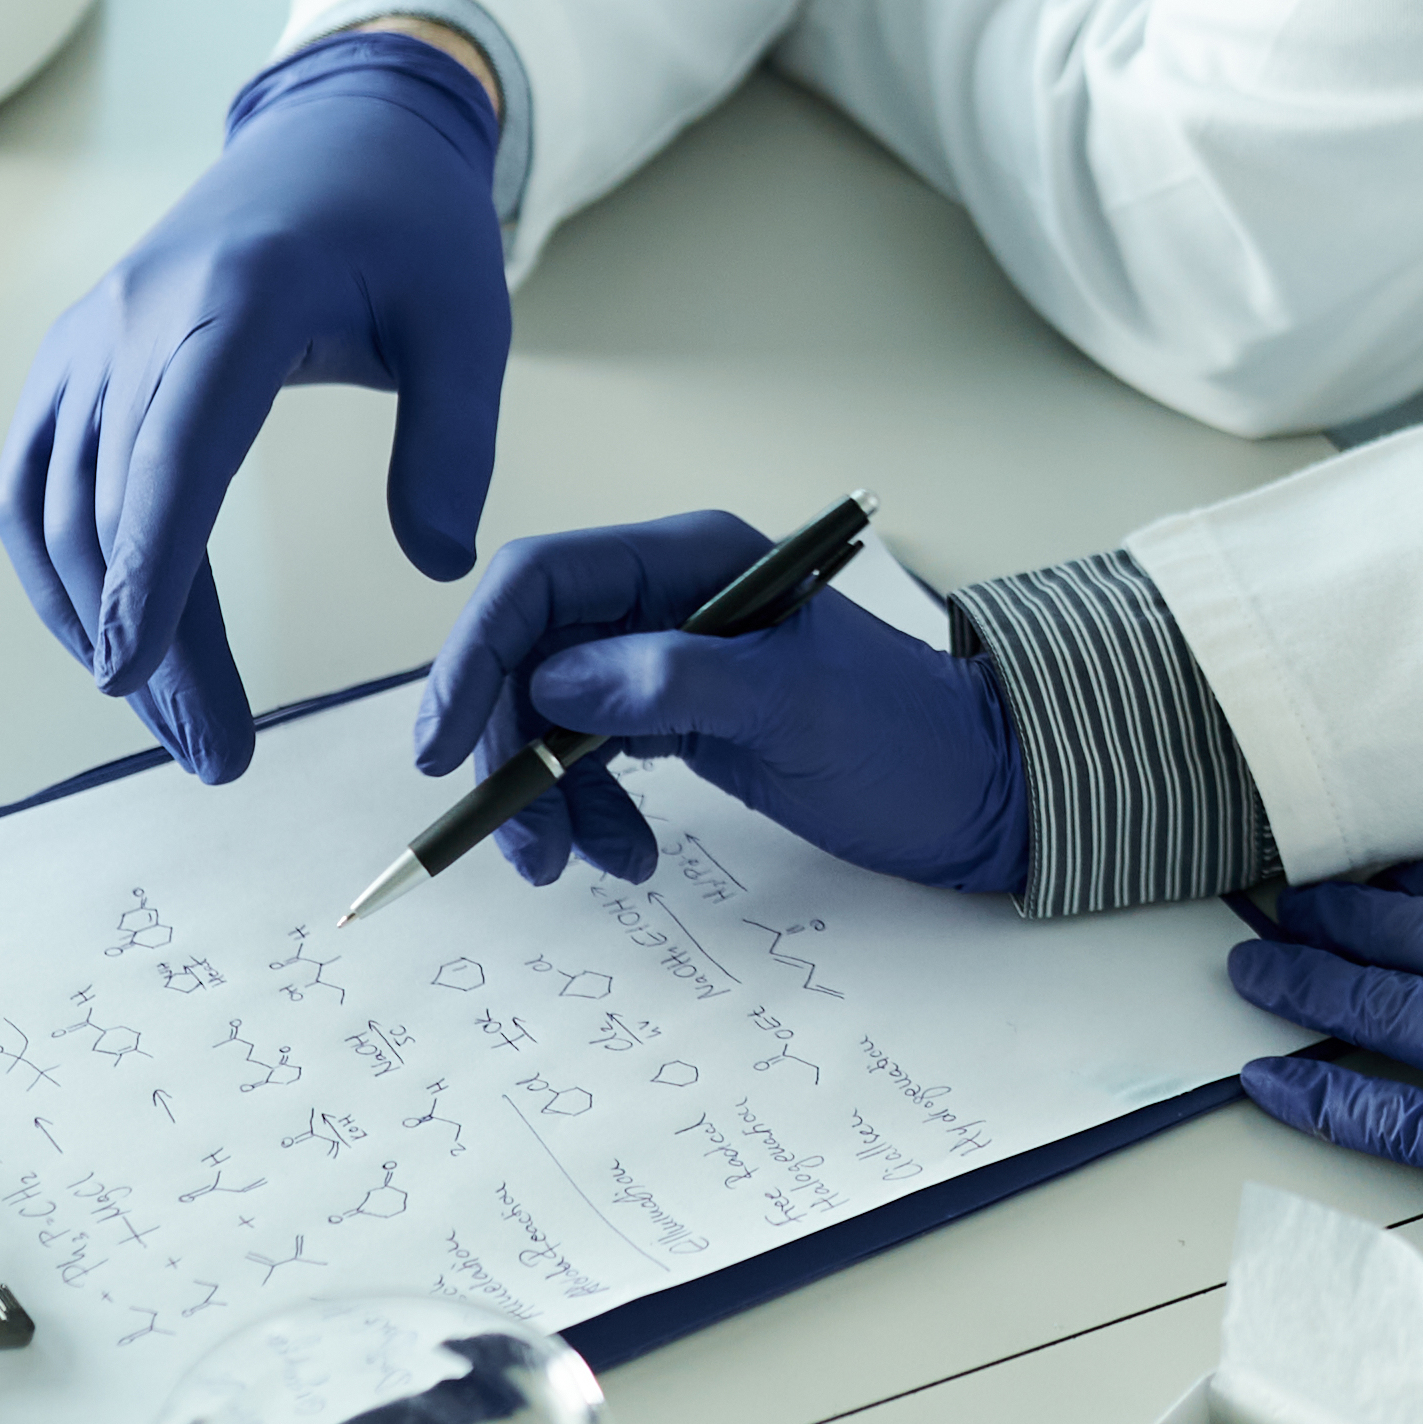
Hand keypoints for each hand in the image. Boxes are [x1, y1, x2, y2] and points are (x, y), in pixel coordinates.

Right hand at [0, 32, 508, 780]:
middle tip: (217, 758)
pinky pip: (31, 483)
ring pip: (55, 510)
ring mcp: (89, 337)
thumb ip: (456, 441)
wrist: (338, 129)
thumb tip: (438, 565)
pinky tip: (108, 645)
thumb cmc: (409, 227)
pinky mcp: (72, 359)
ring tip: (176, 725)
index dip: (152, 564)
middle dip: (152, 647)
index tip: (137, 671)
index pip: (176, 446)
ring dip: (97, 628)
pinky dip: (55, 572)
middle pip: (116, 506)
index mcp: (240, 295)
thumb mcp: (469, 318)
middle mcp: (137, 316)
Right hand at [415, 510, 1031, 899]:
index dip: (476, 655)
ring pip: (552, 717)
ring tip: (595, 865)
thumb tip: (555, 681)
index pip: (543, 581)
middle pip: (531, 657)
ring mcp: (671, 658)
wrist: (981, 788)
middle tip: (527, 850)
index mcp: (693, 558)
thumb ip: (676, 683)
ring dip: (551, 798)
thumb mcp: (797, 709)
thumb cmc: (907, 737)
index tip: (440, 751)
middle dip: (511, 752)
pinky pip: (592, 755)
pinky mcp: (679, 717)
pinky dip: (593, 811)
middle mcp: (669, 595)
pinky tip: (628, 856)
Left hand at [1229, 853, 1422, 1333]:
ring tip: (1246, 966)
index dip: (1409, 876)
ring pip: (1368, 1004)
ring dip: (1297, 983)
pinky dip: (1311, 1097)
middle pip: (1402, 929)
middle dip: (1330, 915)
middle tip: (1278, 904)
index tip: (1370, 873)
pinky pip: (1376, 1113)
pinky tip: (1263, 1081)